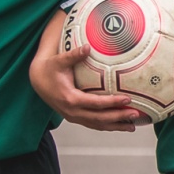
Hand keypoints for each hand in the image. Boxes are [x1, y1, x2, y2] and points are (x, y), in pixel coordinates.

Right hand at [28, 31, 148, 129]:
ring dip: (115, 126)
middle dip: (118, 117)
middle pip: (99, 118)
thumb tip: (87, 47)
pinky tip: (120, 125)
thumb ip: (73, 55)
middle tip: (136, 114)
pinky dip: (107, 126)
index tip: (127, 99)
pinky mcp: (75, 118)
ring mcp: (73, 117)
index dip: (112, 102)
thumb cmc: (50, 69)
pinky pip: (93, 124)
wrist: (37, 81)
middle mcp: (72, 112)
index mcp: (70, 99)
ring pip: (97, 125)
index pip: (95, 103)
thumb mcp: (59, 60)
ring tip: (132, 126)